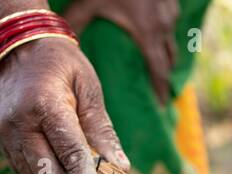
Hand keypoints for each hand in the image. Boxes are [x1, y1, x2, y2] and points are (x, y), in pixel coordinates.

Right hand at [0, 37, 127, 173]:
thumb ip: (102, 131)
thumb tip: (119, 169)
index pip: (70, 156)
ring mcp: (5, 134)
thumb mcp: (89, 89)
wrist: (20, 48)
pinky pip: (26, 172)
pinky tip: (61, 165)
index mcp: (45, 106)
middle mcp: (19, 123)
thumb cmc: (63, 65)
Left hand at [64, 0, 180, 104]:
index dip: (160, 90)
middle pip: (169, 58)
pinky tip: (156, 29)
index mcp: (148, 33)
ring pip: (172, 38)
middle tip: (160, 89)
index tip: (162, 105)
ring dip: (166, 52)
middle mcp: (164, 25)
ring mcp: (170, 10)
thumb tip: (59, 44)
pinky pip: (171, 21)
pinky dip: (165, 30)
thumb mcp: (90, 2)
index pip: (158, 71)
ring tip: (158, 62)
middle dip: (165, 74)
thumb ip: (75, 22)